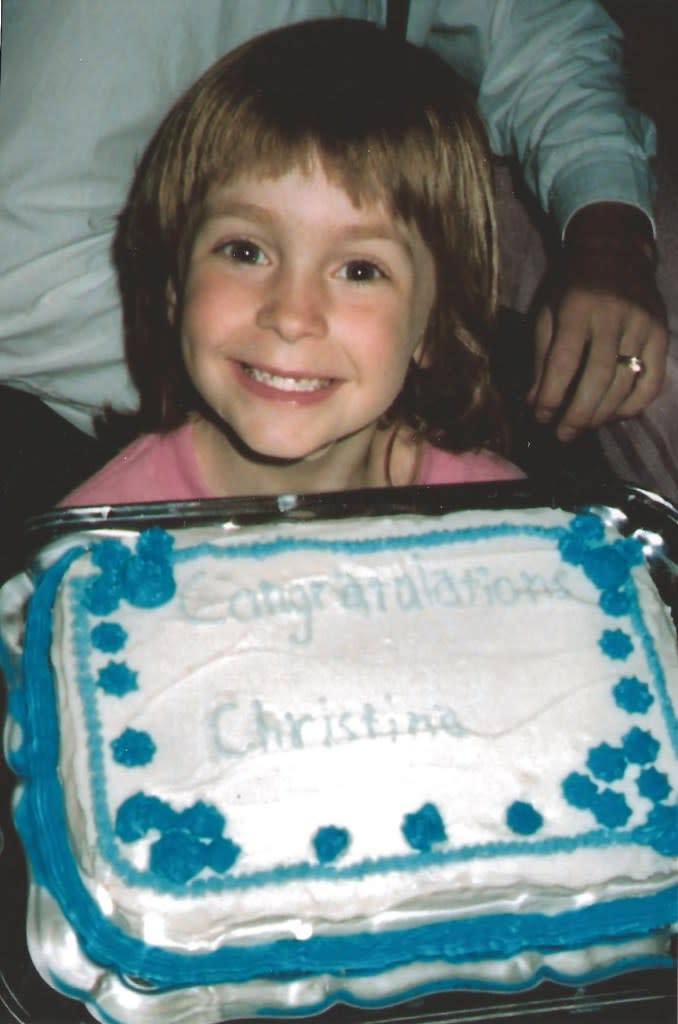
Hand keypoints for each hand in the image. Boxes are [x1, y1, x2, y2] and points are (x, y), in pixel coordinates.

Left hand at [529, 203, 667, 441]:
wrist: (615, 252)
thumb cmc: (571, 287)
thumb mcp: (547, 313)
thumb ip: (540, 357)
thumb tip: (533, 402)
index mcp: (578, 309)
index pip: (564, 362)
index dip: (551, 395)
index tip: (540, 417)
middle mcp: (614, 316)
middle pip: (598, 378)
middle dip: (578, 414)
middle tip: (563, 435)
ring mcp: (642, 325)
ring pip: (625, 383)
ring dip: (602, 414)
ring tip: (583, 427)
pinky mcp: (661, 334)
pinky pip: (652, 381)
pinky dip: (634, 405)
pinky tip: (615, 414)